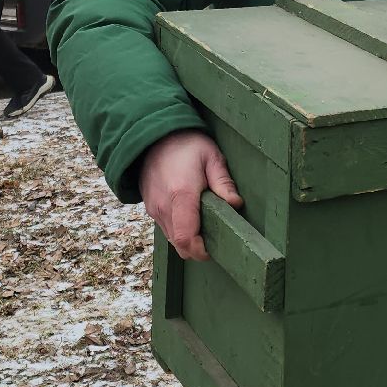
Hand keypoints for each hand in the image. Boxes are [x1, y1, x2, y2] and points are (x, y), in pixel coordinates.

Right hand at [138, 130, 241, 260]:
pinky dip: (180, 230)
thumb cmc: (185, 144)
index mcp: (181, 194)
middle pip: (180, 245)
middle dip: (198, 249)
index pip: (186, 238)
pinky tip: (192, 216)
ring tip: (206, 224)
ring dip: (189, 240)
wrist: (152, 136)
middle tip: (216, 238)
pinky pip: (166, 229)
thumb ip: (223, 182)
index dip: (201, 251)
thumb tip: (236, 204)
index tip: (216, 248)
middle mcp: (163, 206)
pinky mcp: (150, 208)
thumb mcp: (211, 156)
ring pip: (172, 240)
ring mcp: (154, 209)